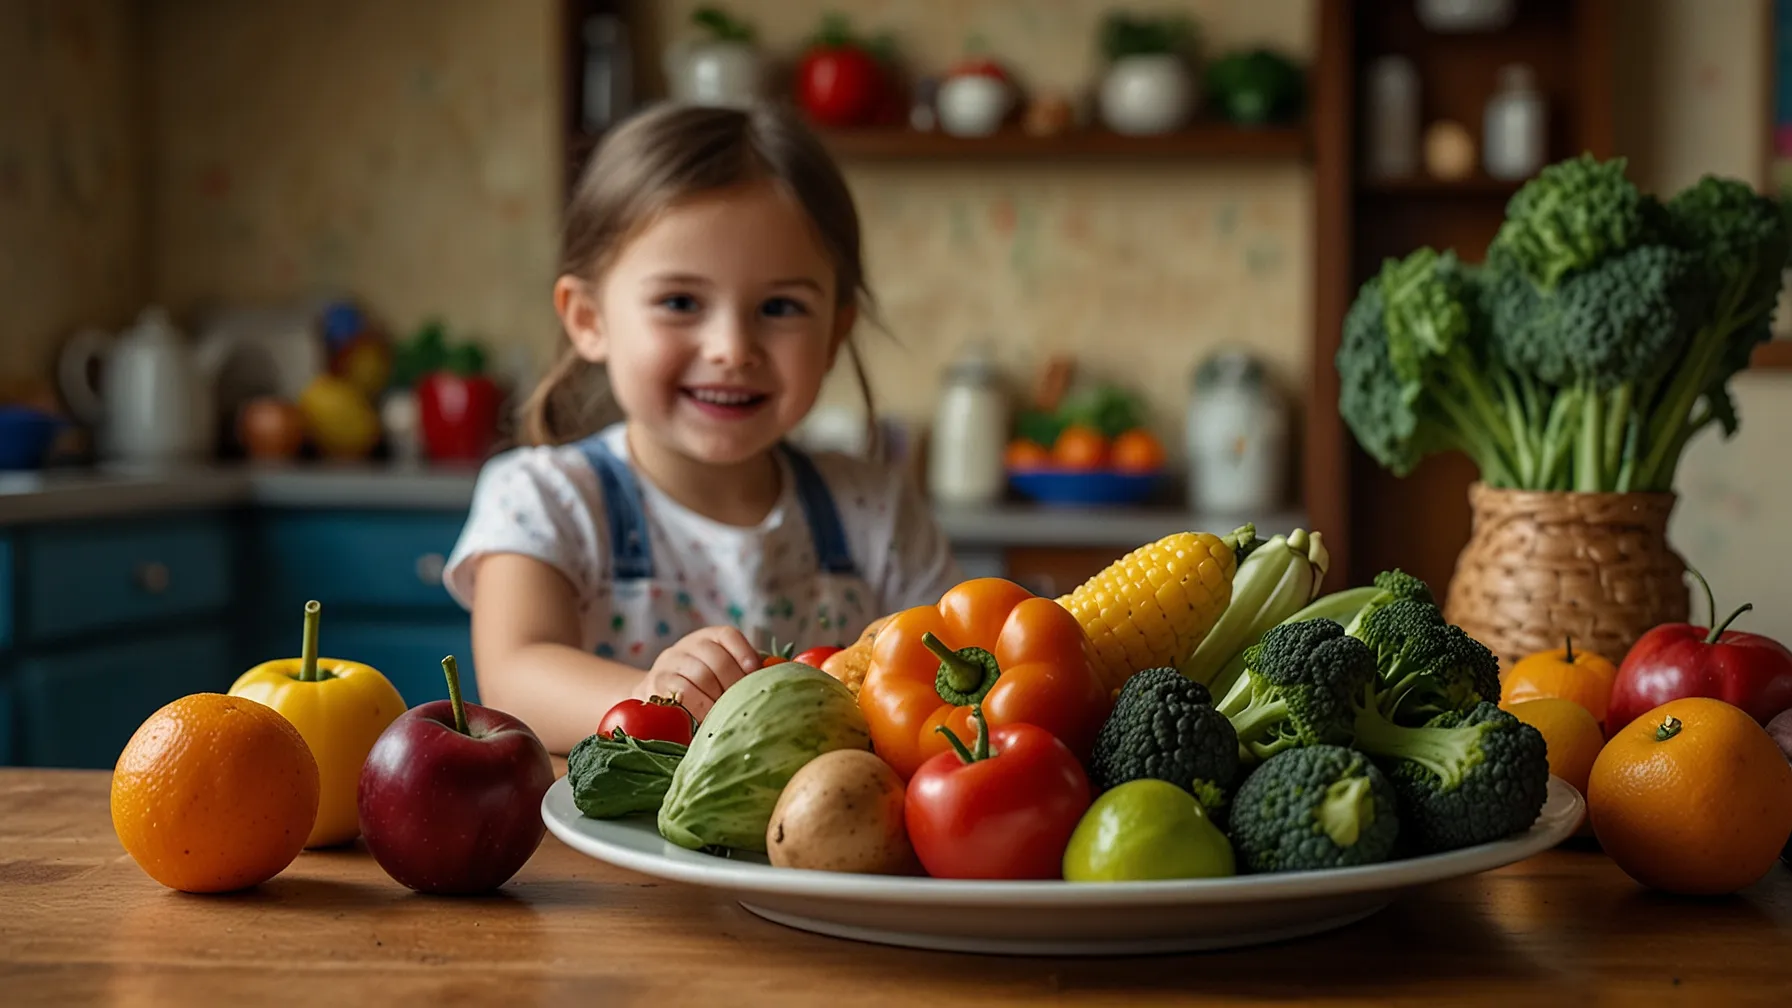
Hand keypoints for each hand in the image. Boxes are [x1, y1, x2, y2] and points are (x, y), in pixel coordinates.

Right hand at [635, 626, 759, 720]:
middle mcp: (689, 645)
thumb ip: (742, 674)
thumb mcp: (718, 673)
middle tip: (743, 705)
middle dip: (733, 684)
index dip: (744, 653)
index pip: (728, 636)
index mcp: (709, 638)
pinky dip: (699, 707)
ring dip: (717, 698)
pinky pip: (682, 691)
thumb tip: (775, 681)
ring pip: (701, 675)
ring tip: (727, 716)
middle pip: (717, 658)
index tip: (754, 673)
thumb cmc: (699, 687)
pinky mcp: (656, 681)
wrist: (653, 694)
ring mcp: (671, 661)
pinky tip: (708, 719)